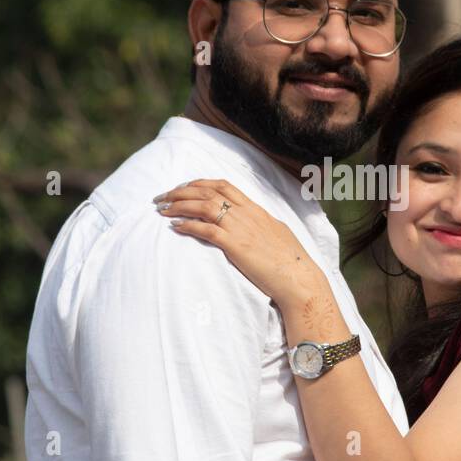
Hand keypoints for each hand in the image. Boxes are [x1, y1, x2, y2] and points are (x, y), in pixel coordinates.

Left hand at [154, 178, 325, 306]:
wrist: (299, 278)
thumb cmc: (290, 261)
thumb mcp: (276, 234)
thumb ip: (261, 225)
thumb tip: (253, 223)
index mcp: (256, 209)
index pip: (224, 185)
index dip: (200, 183)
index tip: (184, 186)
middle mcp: (247, 214)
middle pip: (207, 192)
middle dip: (181, 192)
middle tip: (162, 197)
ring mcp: (241, 228)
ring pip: (203, 206)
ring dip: (178, 205)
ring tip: (161, 209)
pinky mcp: (235, 245)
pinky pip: (206, 229)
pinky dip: (187, 225)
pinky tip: (175, 226)